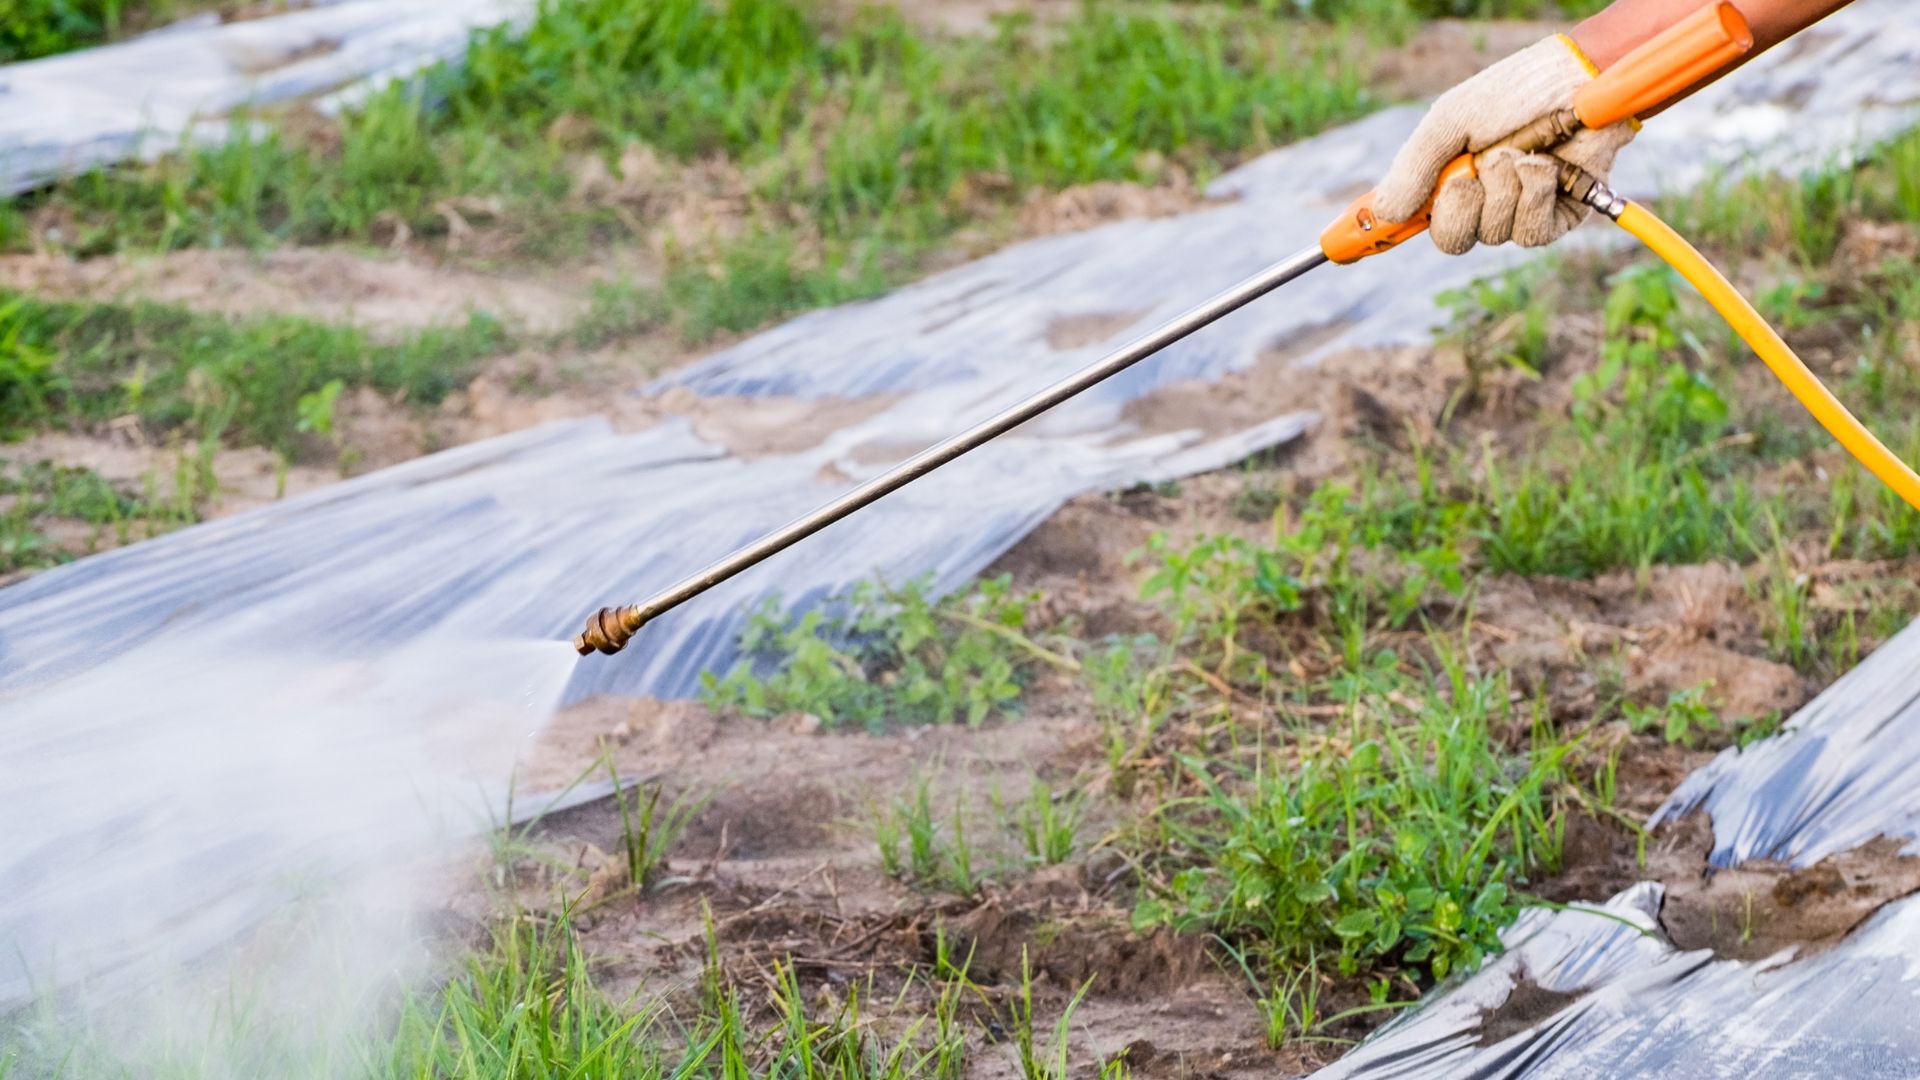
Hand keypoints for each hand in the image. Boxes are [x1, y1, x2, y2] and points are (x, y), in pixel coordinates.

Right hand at [1375, 35, 1634, 254]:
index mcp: (1447, 177)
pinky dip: (1534, 197)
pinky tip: (1545, 168)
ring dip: (1505, 190)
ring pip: (1493, 234)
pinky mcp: (1556, 218)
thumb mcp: (1450, 121)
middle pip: (1450, 239)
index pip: (1406, 218)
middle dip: (1460, 207)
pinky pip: (1530, 234)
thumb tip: (1383, 212)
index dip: (1376, 236)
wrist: (1581, 82)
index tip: (1339, 251)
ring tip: (1520, 153)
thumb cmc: (1516, 91)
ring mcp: (1517, 210)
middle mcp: (1480, 199)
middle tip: (1470, 174)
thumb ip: (1415, 167)